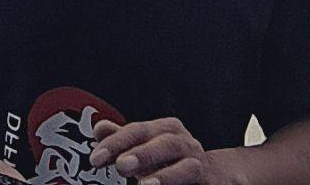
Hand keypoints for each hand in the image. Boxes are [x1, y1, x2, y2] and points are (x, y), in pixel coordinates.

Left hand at [90, 117, 207, 184]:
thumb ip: (124, 139)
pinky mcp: (210, 182)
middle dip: (142, 153)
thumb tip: (99, 128)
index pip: (139, 130)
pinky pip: (196, 183)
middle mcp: (185, 143)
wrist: (212, 174)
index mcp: (167, 129)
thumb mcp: (147, 146)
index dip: (117, 142)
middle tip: (121, 165)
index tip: (96, 158)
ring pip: (186, 167)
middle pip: (164, 143)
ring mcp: (199, 164)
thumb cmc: (172, 160)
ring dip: (165, 175)